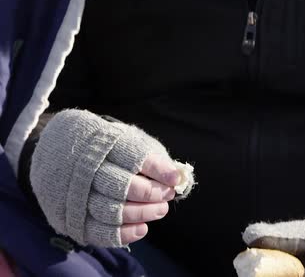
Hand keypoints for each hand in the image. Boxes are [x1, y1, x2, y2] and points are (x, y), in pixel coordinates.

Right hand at [31, 110, 195, 247]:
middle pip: (123, 187)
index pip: (133, 158)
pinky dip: (123, 233)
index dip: (157, 170)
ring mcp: (76, 194)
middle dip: (151, 193)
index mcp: (102, 143)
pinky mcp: (71, 215)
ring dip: (141, 214)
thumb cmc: (106, 145)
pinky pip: (98, 231)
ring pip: (112, 211)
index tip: (174, 179)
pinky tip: (142, 229)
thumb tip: (177, 176)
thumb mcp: (128, 138)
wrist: (59, 148)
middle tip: (168, 195)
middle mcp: (86, 169)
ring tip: (161, 210)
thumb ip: (152, 155)